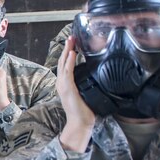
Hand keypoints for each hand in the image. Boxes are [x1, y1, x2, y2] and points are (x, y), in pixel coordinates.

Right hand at [56, 36, 95, 151]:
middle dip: (66, 48)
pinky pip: (68, 73)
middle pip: (62, 61)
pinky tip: (71, 54)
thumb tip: (98, 76)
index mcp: (65, 84)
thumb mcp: (85, 93)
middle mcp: (61, 83)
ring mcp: (63, 86)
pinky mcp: (68, 89)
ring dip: (67, 51)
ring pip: (63, 64)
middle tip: (71, 37)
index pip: (65, 65)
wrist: (79, 123)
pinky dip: (69, 62)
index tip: (73, 43)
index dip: (67, 53)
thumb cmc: (84, 110)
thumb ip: (87, 84)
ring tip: (71, 41)